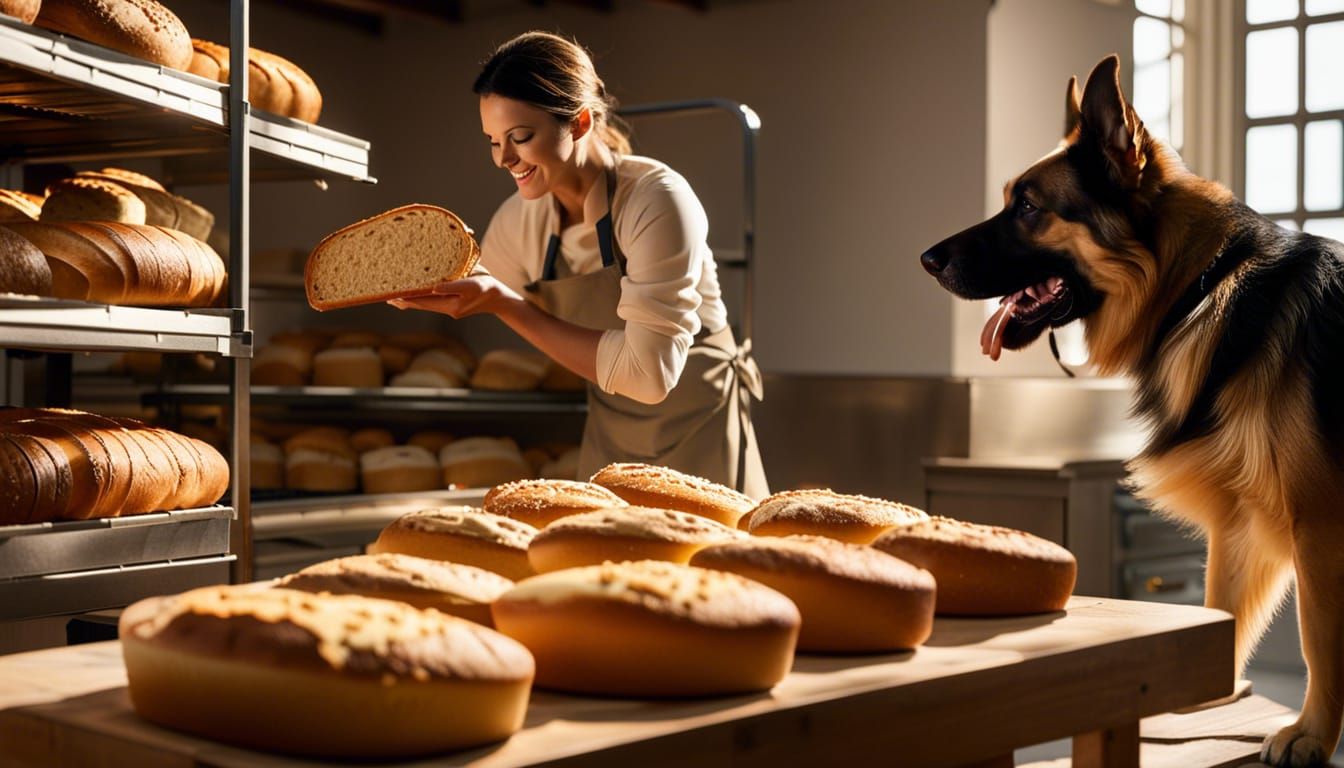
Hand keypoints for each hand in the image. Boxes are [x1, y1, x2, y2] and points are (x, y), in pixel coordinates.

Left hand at [387, 275, 522, 318]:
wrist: (499, 297)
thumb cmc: (486, 287)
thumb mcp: (471, 284)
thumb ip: (453, 286)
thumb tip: (433, 287)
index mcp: (451, 306)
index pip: (424, 302)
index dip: (407, 298)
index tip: (392, 296)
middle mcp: (447, 309)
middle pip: (421, 305)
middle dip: (404, 301)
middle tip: (386, 297)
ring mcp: (449, 307)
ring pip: (425, 304)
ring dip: (410, 300)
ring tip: (393, 298)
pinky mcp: (451, 303)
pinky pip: (432, 301)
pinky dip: (420, 298)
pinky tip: (413, 295)